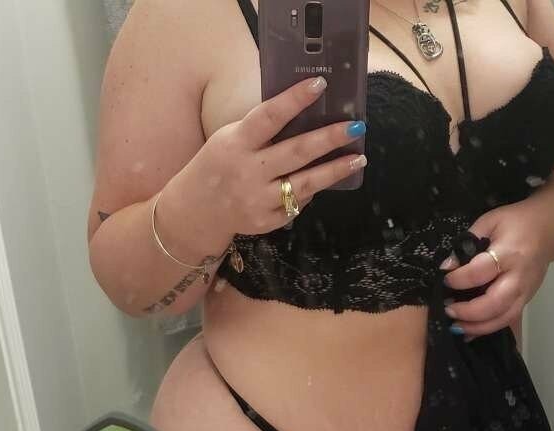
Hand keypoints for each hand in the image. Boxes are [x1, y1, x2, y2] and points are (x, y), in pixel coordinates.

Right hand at [160, 77, 366, 255]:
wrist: (195, 210)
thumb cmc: (219, 165)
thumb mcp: (229, 139)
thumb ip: (260, 130)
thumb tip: (304, 112)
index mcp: (237, 142)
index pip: (269, 117)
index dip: (294, 100)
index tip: (320, 84)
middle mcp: (248, 172)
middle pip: (296, 152)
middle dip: (329, 138)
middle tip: (357, 126)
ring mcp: (258, 200)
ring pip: (304, 184)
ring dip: (334, 171)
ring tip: (358, 158)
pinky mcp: (265, 221)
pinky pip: (296, 204)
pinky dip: (311, 191)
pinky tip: (325, 181)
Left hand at [440, 201, 553, 338]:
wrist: (552, 227)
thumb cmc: (518, 222)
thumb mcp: (490, 221)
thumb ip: (467, 242)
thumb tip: (447, 267)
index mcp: (510, 253)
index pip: (480, 272)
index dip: (459, 279)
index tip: (445, 279)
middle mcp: (519, 277)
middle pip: (494, 304)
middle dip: (467, 312)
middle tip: (448, 310)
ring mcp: (526, 292)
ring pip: (502, 318)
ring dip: (476, 327)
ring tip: (455, 326)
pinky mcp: (526, 301)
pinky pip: (506, 321)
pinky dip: (486, 329)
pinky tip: (469, 333)